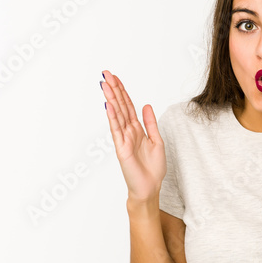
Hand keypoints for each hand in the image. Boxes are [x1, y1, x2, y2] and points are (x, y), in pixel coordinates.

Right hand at [100, 70, 165, 202]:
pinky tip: (109, 106)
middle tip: (105, 74)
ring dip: (111, 99)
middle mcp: (128, 132)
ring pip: (117, 115)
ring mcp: (123, 139)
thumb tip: (147, 105)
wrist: (150, 188)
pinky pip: (116, 130)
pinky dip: (113, 117)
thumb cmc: (152, 169)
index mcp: (137, 130)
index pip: (128, 106)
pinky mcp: (121, 148)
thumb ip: (150, 123)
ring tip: (105, 84)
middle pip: (120, 106)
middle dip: (114, 90)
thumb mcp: (157, 141)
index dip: (122, 91)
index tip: (115, 78)